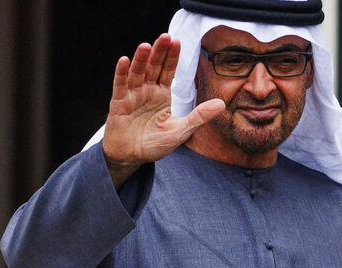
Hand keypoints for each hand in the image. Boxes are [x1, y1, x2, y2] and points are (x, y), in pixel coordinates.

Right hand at [101, 33, 225, 187]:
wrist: (132, 158)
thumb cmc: (154, 144)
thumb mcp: (182, 131)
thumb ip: (200, 116)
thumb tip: (222, 103)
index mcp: (161, 95)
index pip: (168, 71)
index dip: (172, 57)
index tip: (178, 41)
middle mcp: (146, 91)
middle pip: (153, 67)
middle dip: (159, 52)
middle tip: (166, 36)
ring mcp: (132, 96)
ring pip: (137, 73)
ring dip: (141, 59)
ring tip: (146, 45)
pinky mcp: (118, 104)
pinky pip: (120, 86)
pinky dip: (122, 74)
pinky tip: (125, 60)